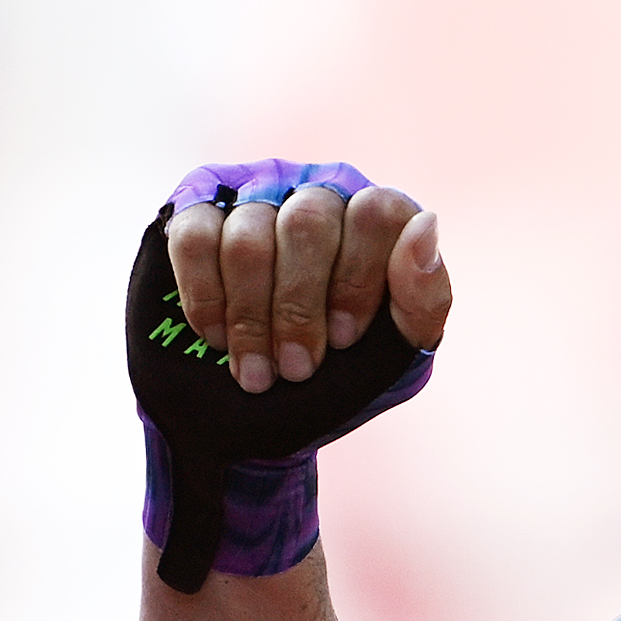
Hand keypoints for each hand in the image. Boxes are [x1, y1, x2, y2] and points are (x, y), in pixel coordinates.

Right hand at [156, 163, 450, 395]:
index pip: (375, 213)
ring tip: (256, 371)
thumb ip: (424, 299)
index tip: (343, 339)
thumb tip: (426, 224)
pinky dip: (206, 298)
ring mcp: (254, 197)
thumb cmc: (338, 384)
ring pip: (249, 234)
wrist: (257, 425)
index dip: (356, 280)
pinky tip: (216, 337)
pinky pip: (195, 237)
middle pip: (308, 221)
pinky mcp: (194, 212)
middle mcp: (317, 195)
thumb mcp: (396, 358)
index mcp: (376, 221)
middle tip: (297, 368)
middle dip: (298, 308)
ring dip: (251, 317)